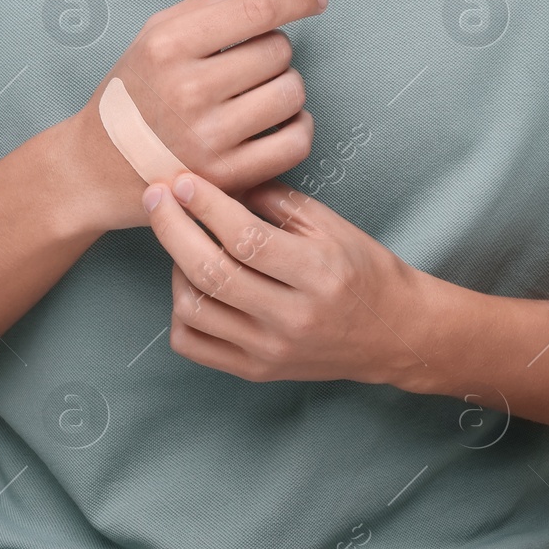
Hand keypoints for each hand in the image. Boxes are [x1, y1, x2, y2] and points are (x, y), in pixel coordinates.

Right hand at [73, 0, 323, 231]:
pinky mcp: (226, 178)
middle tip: (245, 64)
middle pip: (278, 49)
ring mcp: (208, 139)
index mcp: (168, 46)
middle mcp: (188, 91)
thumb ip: (211, 5)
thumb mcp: (154, 34)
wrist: (95, 167)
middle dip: (272, 49)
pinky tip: (276, 123)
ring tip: (255, 93)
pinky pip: (296, 140)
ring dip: (285, 87)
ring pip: (292, 92)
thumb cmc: (134, 91)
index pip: (255, 10)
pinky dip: (298, 127)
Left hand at [142, 168, 429, 386]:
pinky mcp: (255, 371)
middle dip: (173, 228)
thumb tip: (224, 178)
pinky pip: (193, 345)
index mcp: (317, 274)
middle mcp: (291, 318)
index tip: (183, 180)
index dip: (208, 206)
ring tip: (181, 239)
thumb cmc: (363, 269)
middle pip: (212, 272)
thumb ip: (277, 200)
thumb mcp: (332, 224)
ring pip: (195, 309)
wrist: (392, 334)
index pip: (247, 239)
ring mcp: (270, 350)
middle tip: (156, 196)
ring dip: (175, 266)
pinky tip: (190, 282)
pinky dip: (179, 310)